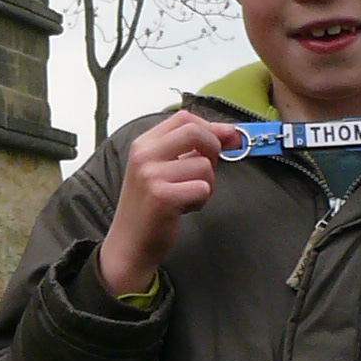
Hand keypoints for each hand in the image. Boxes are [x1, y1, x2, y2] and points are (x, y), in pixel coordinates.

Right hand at [97, 112, 238, 297]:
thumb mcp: (162, 169)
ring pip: (204, 165)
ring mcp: (151, 175)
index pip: (184, 118)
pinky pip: (203, 188)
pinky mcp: (162, 197)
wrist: (129, 243)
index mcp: (144, 143)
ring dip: (206, 184)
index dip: (212, 127)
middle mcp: (145, 155)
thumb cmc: (151, 206)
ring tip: (187, 196)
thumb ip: (191, 149)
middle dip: (213, 149)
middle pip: (195, 131)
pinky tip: (184, 208)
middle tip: (206, 170)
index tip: (227, 139)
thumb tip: (230, 133)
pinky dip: (201, 200)